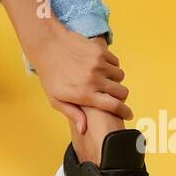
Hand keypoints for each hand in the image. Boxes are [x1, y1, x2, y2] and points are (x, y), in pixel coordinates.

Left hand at [25, 18, 131, 133]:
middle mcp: (94, 79)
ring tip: (103, 79)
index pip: (114, 106)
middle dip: (120, 96)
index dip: (125, 112)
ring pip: (120, 76)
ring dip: (115, 80)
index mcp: (85, 94)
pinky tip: (100, 67)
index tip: (128, 114)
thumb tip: (84, 130)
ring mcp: (98, 64)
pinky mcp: (100, 51)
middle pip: (122, 92)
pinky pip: (116, 62)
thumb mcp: (56, 99)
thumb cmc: (50, 75)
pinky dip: (112, 66)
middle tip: (112, 95)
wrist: (47, 46)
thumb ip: (73, 114)